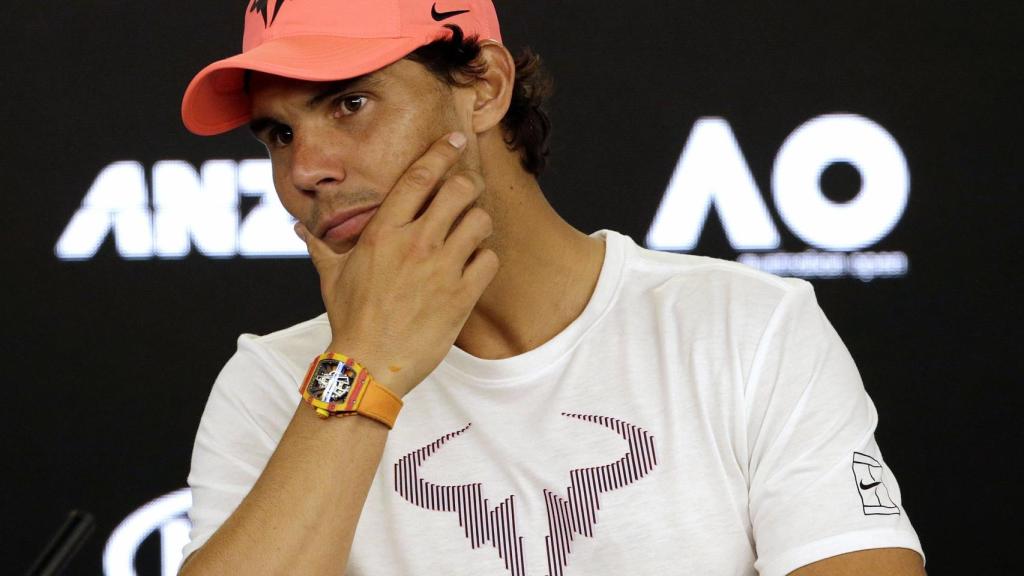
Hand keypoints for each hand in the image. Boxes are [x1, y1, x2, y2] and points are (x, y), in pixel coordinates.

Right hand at [295, 132, 498, 397]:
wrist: (369, 365)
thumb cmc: (350, 320)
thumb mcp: (332, 277)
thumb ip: (320, 245)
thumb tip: (299, 227)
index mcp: (384, 233)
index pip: (419, 177)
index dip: (440, 153)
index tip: (453, 141)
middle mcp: (416, 244)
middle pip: (459, 190)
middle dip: (468, 184)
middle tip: (467, 190)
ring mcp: (442, 269)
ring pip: (480, 221)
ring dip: (479, 222)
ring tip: (470, 232)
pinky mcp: (462, 295)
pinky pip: (489, 260)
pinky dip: (486, 259)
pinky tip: (474, 266)